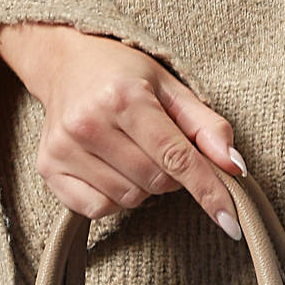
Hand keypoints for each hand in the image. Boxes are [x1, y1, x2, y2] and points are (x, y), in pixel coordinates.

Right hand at [0, 22, 246, 238]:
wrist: (66, 63)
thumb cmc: (125, 74)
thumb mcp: (172, 87)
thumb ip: (207, 126)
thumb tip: (235, 168)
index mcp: (124, 97)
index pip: (176, 157)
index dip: (208, 190)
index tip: (231, 221)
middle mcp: (88, 123)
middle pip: (155, 182)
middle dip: (171, 175)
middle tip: (160, 146)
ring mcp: (64, 147)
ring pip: (129, 199)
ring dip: (143, 186)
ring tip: (133, 152)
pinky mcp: (48, 167)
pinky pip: (98, 208)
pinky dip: (114, 198)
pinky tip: (112, 169)